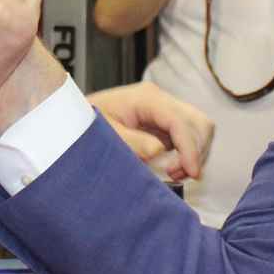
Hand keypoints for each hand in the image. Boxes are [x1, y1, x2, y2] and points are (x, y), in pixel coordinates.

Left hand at [89, 81, 213, 182]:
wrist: (75, 119)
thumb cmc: (86, 124)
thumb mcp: (105, 135)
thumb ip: (132, 143)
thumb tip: (159, 152)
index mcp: (146, 98)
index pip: (180, 121)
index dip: (190, 148)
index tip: (192, 173)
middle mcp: (160, 100)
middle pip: (198, 122)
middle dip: (195, 151)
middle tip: (177, 175)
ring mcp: (165, 110)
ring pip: (199, 129)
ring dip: (194, 153)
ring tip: (173, 173)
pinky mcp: (165, 122)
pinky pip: (189, 136)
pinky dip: (188, 153)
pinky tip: (172, 167)